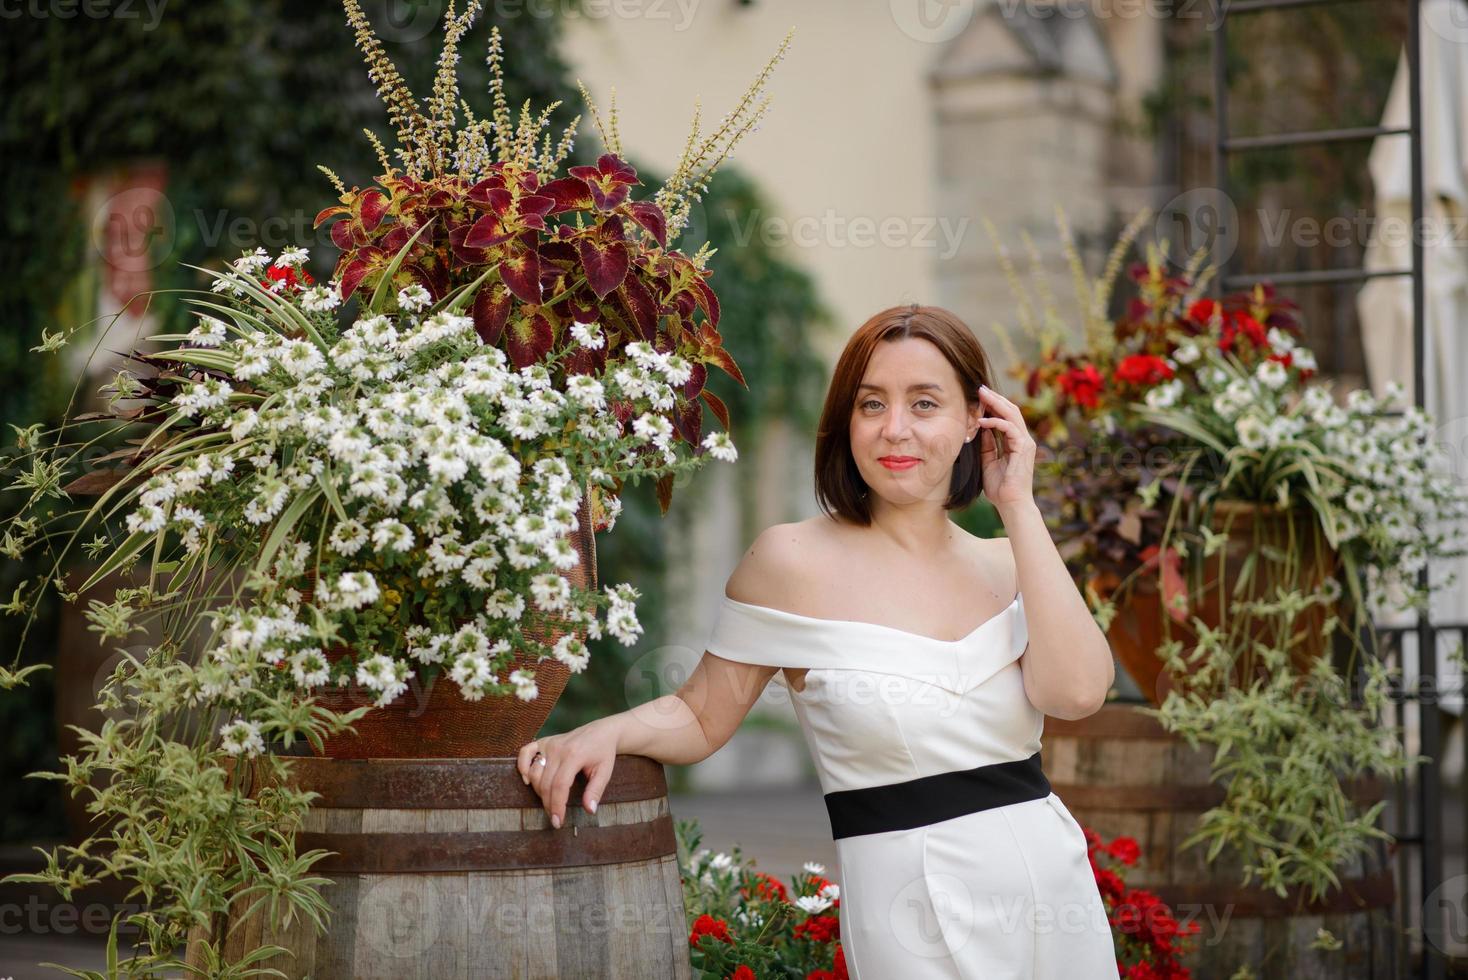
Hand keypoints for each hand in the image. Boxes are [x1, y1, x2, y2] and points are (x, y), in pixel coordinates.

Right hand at [516, 720, 617, 829]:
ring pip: (534, 772)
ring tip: (550, 800)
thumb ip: (596, 791)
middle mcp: (558, 749)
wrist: (602, 731)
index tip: (558, 821)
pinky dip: (522, 766)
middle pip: (545, 783)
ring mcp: (550, 744)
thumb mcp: (605, 772)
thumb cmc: (603, 753)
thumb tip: (589, 810)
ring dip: (538, 791)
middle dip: (548, 804)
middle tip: (555, 818)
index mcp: (574, 756)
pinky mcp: (544, 741)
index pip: (559, 786)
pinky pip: (525, 752)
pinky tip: (528, 780)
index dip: (557, 806)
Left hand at [975, 384, 1036, 514]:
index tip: (979, 396)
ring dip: (996, 403)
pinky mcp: (1023, 448)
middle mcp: (1023, 439)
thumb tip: (981, 429)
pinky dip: (996, 422)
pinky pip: (1009, 428)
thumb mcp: (989, 462)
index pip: (1007, 416)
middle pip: (1011, 410)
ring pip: (1012, 415)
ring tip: (982, 395)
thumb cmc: (1000, 487)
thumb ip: (987, 445)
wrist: (1011, 504)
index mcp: (1016, 442)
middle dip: (995, 398)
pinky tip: (982, 421)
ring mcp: (1025, 443)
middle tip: (980, 388)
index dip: (994, 405)